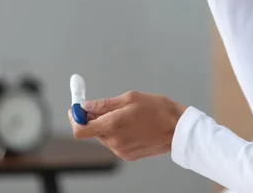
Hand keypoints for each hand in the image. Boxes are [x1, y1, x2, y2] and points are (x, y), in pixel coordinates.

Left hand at [68, 91, 186, 161]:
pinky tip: (132, 125)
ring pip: (103, 136)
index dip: (75, 119)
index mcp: (113, 125)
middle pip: (91, 132)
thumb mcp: (130, 98)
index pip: (80, 130)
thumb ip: (103, 104)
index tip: (76, 109)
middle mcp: (114, 141)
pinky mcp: (127, 155)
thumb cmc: (158, 110)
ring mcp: (121, 150)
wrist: (178, 129)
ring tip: (126, 115)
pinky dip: (117, 133)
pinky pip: (114, 142)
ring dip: (107, 125)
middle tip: (103, 106)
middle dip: (93, 118)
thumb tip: (84, 106)